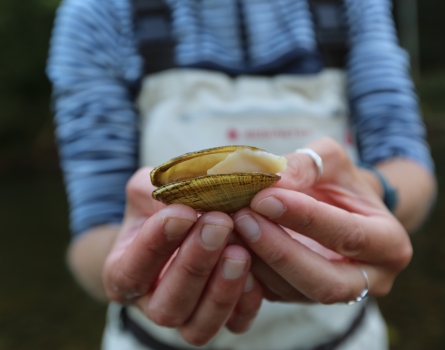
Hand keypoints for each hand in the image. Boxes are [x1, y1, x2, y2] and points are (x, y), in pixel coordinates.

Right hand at [102, 168, 262, 344]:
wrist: (184, 229)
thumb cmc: (161, 210)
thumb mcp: (149, 192)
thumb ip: (156, 188)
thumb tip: (183, 183)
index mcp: (125, 273)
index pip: (131, 270)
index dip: (154, 244)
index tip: (181, 213)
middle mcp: (154, 304)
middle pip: (167, 305)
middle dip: (193, 264)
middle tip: (218, 224)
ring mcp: (188, 317)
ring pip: (199, 326)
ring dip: (220, 290)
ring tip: (239, 251)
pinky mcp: (222, 319)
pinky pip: (234, 325)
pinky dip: (245, 303)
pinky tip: (255, 273)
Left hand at [232, 138, 412, 303]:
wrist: (340, 207)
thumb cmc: (339, 182)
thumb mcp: (331, 160)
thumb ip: (305, 165)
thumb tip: (270, 179)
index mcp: (389, 242)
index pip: (349, 235)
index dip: (305, 218)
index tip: (264, 197)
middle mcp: (371, 279)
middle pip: (325, 281)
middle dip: (279, 251)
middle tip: (242, 218)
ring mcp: (337, 295)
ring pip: (295, 293)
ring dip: (258, 262)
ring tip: (231, 227)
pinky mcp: (305, 298)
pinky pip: (275, 297)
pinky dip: (250, 274)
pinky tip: (228, 248)